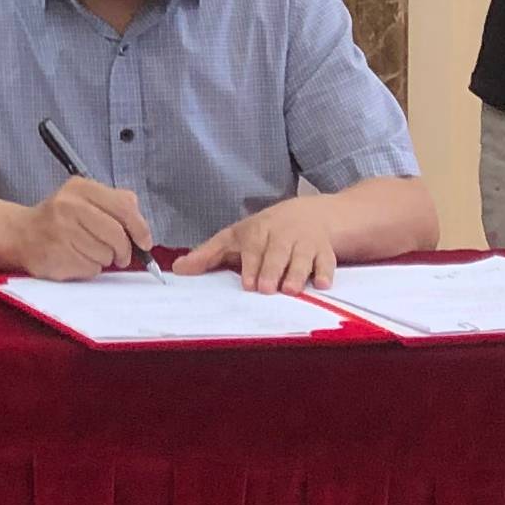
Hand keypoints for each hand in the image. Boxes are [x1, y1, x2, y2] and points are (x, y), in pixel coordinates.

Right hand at [15, 176, 154, 279]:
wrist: (21, 234)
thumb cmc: (61, 218)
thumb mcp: (86, 199)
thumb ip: (116, 205)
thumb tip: (142, 231)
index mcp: (81, 188)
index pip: (124, 208)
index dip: (140, 229)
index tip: (144, 242)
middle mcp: (69, 205)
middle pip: (117, 235)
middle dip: (124, 250)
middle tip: (120, 255)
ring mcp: (60, 230)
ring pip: (105, 255)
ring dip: (104, 259)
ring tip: (87, 251)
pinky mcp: (56, 255)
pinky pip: (90, 268)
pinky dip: (89, 268)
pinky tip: (75, 258)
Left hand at [173, 194, 344, 295]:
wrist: (312, 213)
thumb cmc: (265, 231)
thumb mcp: (235, 237)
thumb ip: (207, 255)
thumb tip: (177, 270)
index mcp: (259, 231)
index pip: (254, 247)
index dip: (251, 265)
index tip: (248, 283)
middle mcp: (283, 235)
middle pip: (277, 253)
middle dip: (272, 270)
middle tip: (267, 289)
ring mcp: (306, 243)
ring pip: (302, 258)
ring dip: (297, 273)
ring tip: (291, 290)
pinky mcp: (325, 252)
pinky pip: (327, 262)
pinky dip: (326, 272)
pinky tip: (322, 284)